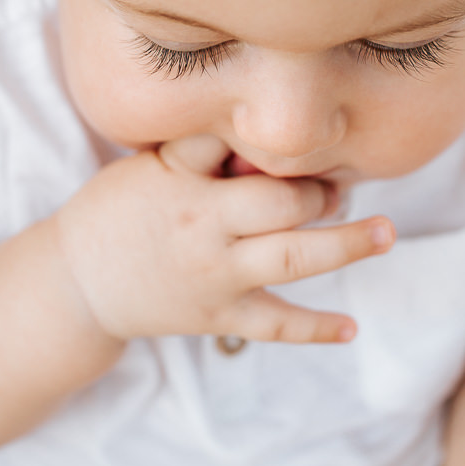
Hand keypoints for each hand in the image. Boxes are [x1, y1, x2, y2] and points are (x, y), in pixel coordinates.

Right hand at [53, 134, 393, 342]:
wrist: (78, 284)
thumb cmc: (119, 210)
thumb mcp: (147, 165)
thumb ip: (203, 150)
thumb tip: (270, 140)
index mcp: (179, 180)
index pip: (236, 147)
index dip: (274, 141)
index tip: (301, 136)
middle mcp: (203, 228)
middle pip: (282, 204)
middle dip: (319, 192)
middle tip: (337, 186)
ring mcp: (215, 276)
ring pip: (292, 259)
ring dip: (345, 245)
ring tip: (386, 232)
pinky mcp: (219, 316)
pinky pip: (275, 325)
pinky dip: (315, 328)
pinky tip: (351, 328)